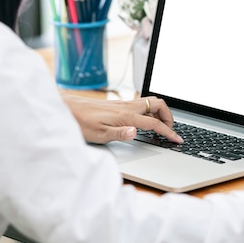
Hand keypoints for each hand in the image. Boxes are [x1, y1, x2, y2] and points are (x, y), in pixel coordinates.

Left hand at [62, 94, 182, 143]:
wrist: (67, 109)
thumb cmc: (80, 122)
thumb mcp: (98, 134)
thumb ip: (119, 134)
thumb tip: (135, 132)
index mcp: (126, 116)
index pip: (154, 124)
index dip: (168, 132)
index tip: (177, 139)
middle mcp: (127, 107)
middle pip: (158, 105)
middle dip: (169, 117)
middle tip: (170, 130)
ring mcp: (124, 104)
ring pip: (151, 102)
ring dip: (161, 113)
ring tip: (161, 126)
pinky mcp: (119, 104)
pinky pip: (142, 104)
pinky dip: (151, 112)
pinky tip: (145, 121)